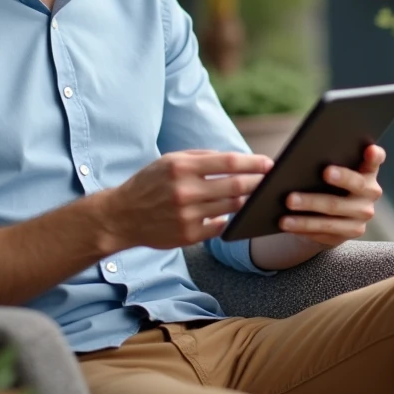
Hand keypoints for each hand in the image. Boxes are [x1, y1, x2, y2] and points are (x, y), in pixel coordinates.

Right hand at [101, 150, 271, 250]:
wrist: (121, 216)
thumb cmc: (150, 183)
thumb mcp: (170, 161)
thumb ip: (202, 157)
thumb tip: (237, 159)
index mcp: (182, 167)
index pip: (228, 162)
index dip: (253, 162)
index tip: (270, 163)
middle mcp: (185, 191)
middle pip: (236, 186)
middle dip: (258, 183)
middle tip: (272, 181)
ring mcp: (187, 215)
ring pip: (231, 207)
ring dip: (248, 201)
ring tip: (257, 196)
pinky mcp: (188, 236)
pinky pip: (220, 226)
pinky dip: (228, 218)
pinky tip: (230, 213)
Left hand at [278, 145, 384, 246]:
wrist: (328, 213)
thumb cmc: (322, 181)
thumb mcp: (321, 169)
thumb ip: (307, 161)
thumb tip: (272, 163)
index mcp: (367, 169)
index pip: (375, 159)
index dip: (374, 154)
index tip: (368, 149)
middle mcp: (371, 191)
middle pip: (356, 184)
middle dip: (340, 178)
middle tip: (323, 173)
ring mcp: (364, 213)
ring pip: (335, 210)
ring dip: (310, 208)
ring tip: (289, 202)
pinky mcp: (352, 232)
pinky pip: (327, 230)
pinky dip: (305, 226)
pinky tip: (288, 222)